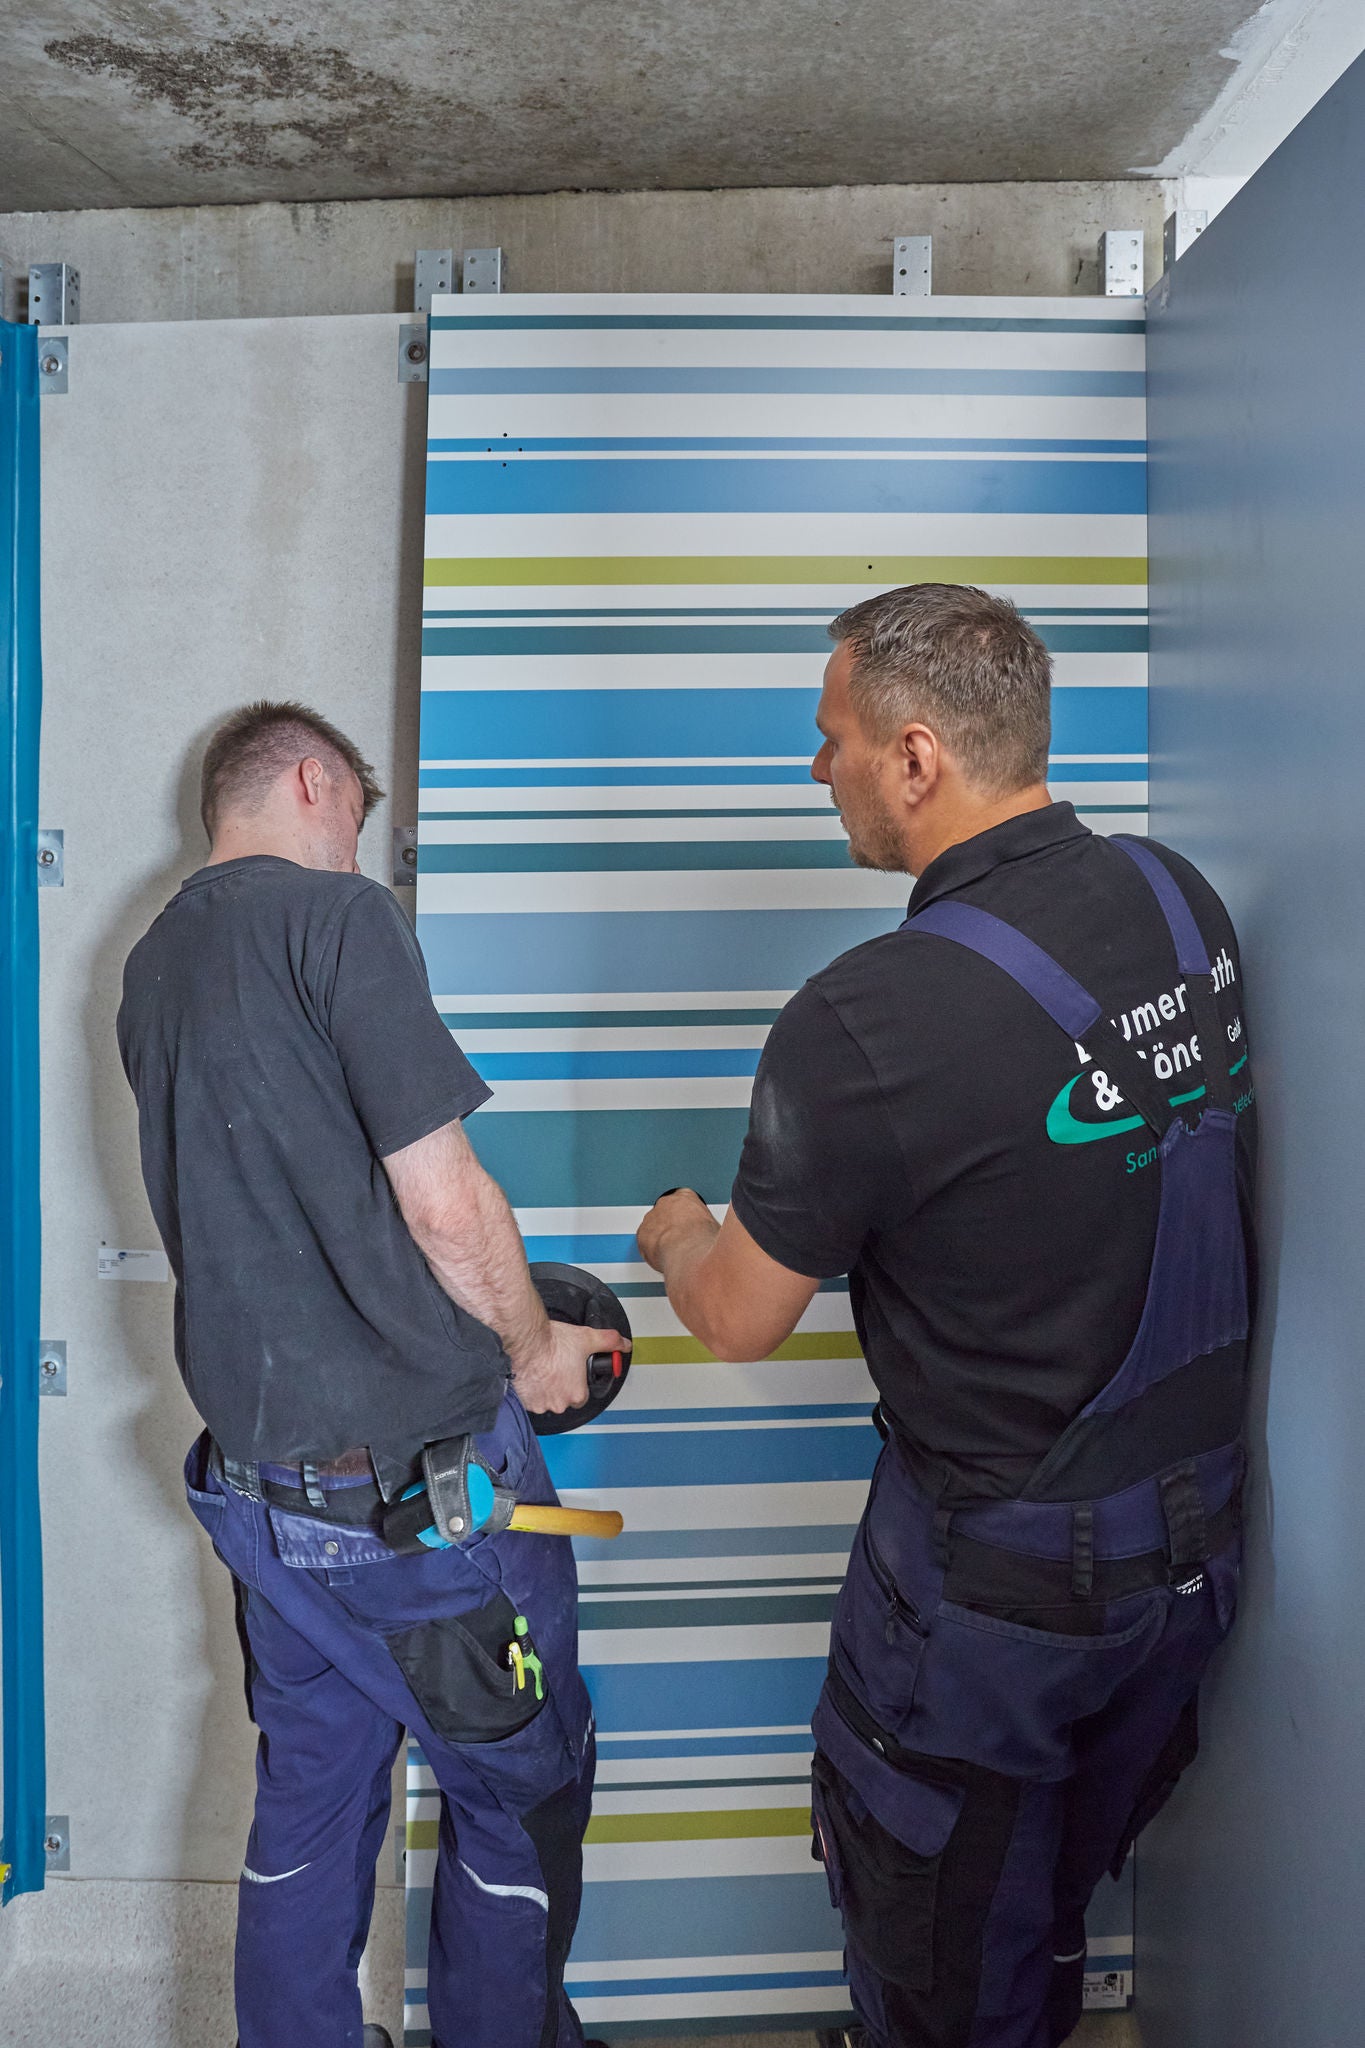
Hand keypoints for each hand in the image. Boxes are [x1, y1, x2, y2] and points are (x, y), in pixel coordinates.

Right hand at [510, 1318, 630, 1416]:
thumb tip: (623, 1344)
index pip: (582, 1396)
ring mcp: (541, 1404)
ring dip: (545, 1390)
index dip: (578, 1383)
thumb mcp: (588, 1338)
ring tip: (544, 1370)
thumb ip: (609, 1342)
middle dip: (560, 1387)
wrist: (526, 1340)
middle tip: (556, 1368)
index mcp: (577, 1394)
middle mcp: (559, 1403)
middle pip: (563, 1399)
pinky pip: (529, 1401)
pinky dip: (530, 1391)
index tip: (572, 1373)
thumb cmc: (552, 1342)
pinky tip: (532, 1376)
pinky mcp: (525, 1401)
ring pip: (546, 1401)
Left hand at [637, 1187, 717, 1273]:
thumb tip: (716, 1233)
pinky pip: (644, 1241)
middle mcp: (666, 1203)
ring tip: (673, 1253)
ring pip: (653, 1227)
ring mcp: (652, 1218)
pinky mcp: (642, 1235)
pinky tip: (662, 1258)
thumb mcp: (715, 1226)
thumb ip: (709, 1224)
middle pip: (666, 1212)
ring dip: (660, 1237)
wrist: (689, 1251)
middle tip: (681, 1241)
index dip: (686, 1215)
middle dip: (672, 1225)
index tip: (690, 1226)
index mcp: (686, 1196)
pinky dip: (650, 1249)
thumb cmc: (704, 1239)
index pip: (683, 1199)